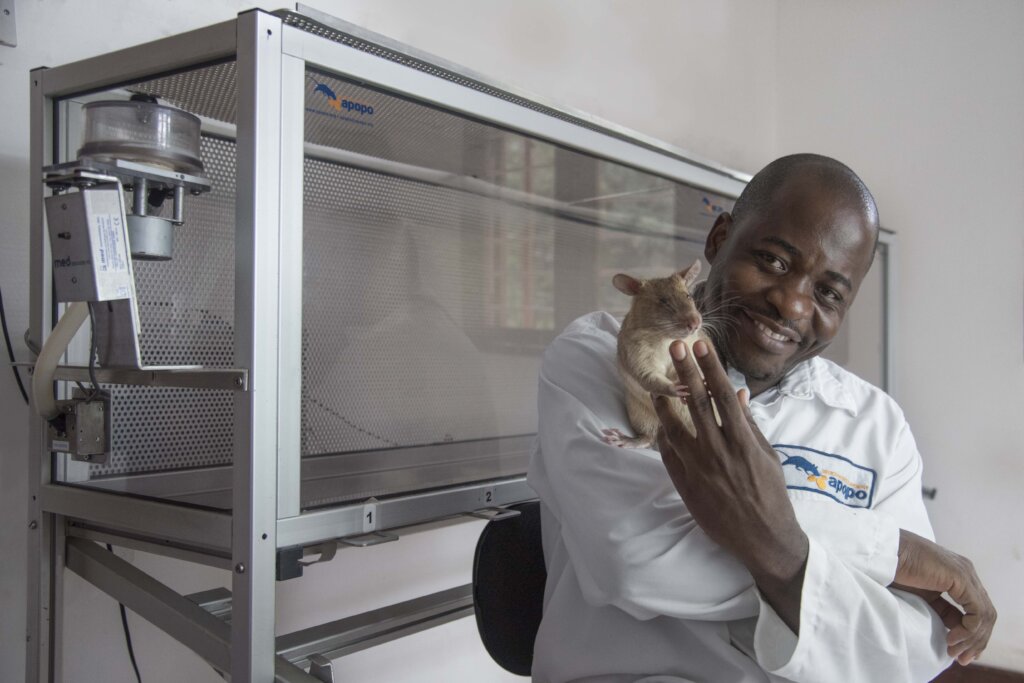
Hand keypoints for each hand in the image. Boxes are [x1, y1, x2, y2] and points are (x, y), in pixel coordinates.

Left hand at [653, 338, 808, 630]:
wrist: (763, 538)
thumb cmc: (771, 494)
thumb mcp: (768, 456)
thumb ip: (750, 424)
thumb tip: (739, 393)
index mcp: (744, 441)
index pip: (723, 395)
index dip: (711, 367)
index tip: (702, 345)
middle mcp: (719, 451)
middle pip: (697, 403)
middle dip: (685, 372)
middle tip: (674, 347)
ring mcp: (700, 469)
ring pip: (675, 427)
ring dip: (666, 404)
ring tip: (659, 388)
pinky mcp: (686, 485)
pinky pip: (669, 454)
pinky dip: (664, 436)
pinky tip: (660, 423)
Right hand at [892, 529, 995, 664]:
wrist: (885, 553)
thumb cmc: (896, 570)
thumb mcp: (925, 597)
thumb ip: (943, 610)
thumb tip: (956, 632)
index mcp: (959, 575)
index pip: (978, 610)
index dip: (973, 636)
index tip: (959, 654)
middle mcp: (967, 573)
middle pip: (986, 615)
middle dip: (977, 641)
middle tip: (961, 659)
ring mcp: (966, 574)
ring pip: (985, 616)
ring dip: (972, 639)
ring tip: (954, 650)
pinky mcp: (961, 578)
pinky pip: (977, 612)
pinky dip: (968, 630)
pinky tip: (952, 637)